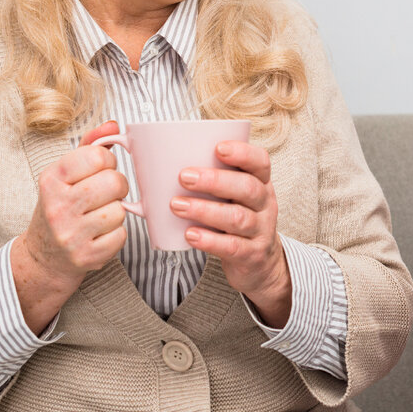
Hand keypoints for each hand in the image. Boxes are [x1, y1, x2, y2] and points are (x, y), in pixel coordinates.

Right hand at [19, 120, 129, 290]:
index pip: (98, 156)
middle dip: (118, 186)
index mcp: (52, 179)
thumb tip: (113, 125)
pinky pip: (121, 236)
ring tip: (100, 214)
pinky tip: (100, 233)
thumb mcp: (66, 174)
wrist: (44, 256)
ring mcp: (70, 234)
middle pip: (114, 182)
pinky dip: (116, 234)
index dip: (108, 161)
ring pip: (120, 210)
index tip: (100, 170)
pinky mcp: (86, 256)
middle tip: (107, 193)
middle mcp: (58, 206)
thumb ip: (90, 146)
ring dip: (117, 211)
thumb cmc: (61, 206)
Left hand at [169, 141, 290, 325]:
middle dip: (215, 180)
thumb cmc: (236, 219)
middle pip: (248, 188)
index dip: (242, 153)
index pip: (260, 162)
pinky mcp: (252, 255)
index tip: (218, 148)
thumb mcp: (233, 198)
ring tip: (177, 206)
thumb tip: (147, 185)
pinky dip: (210, 240)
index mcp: (261, 183)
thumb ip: (204, 185)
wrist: (260, 263)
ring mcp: (261, 231)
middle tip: (184, 177)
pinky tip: (190, 234)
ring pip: (237, 218)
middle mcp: (265, 204)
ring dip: (205, 210)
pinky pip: (232, 246)